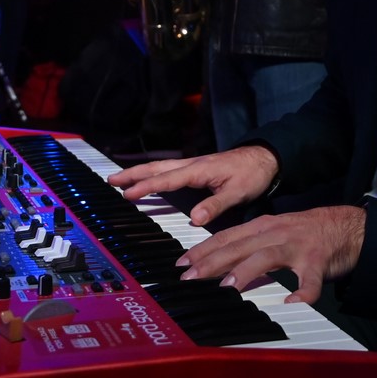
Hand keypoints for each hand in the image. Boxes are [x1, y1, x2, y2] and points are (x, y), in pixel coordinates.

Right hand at [109, 144, 278, 227]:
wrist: (265, 158)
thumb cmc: (252, 173)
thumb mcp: (238, 192)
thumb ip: (215, 205)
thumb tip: (194, 219)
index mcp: (198, 170)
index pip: (166, 180)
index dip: (146, 187)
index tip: (127, 193)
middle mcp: (191, 165)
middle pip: (156, 168)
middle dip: (133, 174)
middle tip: (111, 180)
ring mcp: (193, 166)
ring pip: (160, 167)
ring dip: (139, 173)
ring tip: (119, 179)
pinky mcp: (196, 169)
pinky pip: (168, 170)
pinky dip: (152, 174)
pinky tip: (147, 179)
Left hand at [178, 205, 365, 304]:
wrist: (349, 225)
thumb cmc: (307, 233)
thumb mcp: (274, 234)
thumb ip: (250, 247)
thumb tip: (220, 265)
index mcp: (263, 227)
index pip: (225, 237)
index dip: (202, 249)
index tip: (181, 264)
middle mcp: (276, 233)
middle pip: (238, 246)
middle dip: (211, 261)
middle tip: (190, 277)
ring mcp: (297, 246)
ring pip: (266, 257)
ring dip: (245, 272)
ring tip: (228, 287)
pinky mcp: (319, 261)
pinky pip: (310, 280)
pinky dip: (302, 293)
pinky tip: (293, 304)